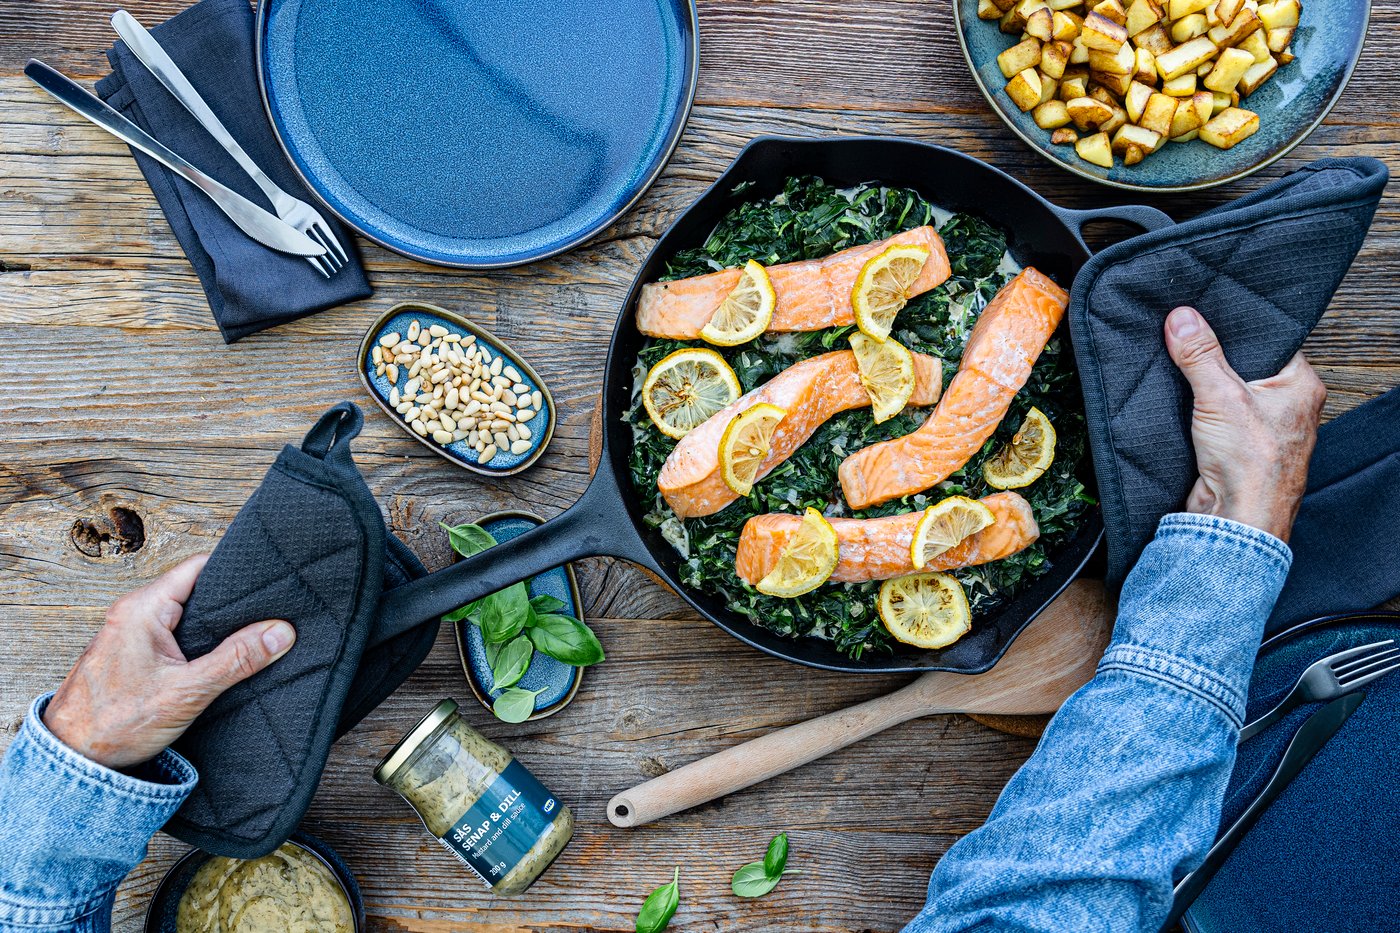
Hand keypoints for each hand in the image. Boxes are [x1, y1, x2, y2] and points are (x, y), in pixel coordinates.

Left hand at [43, 555, 295, 769]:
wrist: (69, 761)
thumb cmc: (112, 725)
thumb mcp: (187, 692)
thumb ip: (237, 659)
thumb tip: (280, 632)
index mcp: (143, 607)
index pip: (200, 566)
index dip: (237, 571)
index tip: (269, 582)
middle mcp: (133, 612)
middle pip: (195, 587)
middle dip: (231, 601)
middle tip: (269, 612)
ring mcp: (130, 631)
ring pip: (185, 613)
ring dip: (213, 625)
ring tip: (248, 635)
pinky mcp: (131, 653)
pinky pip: (173, 633)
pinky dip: (196, 641)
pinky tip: (216, 658)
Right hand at [1164, 305, 1325, 541]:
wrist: (1238, 521)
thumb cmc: (1252, 466)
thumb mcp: (1220, 396)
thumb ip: (1200, 355)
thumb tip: (1182, 319)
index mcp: (1300, 386)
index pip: (1269, 342)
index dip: (1236, 330)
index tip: (1206, 316)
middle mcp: (1287, 407)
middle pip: (1244, 368)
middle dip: (1214, 359)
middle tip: (1186, 340)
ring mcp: (1262, 429)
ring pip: (1227, 394)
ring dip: (1203, 388)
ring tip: (1179, 370)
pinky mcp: (1237, 448)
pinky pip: (1214, 418)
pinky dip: (1197, 412)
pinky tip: (1179, 405)